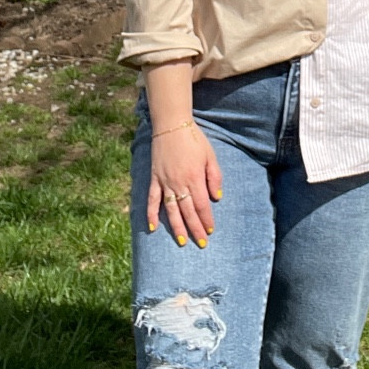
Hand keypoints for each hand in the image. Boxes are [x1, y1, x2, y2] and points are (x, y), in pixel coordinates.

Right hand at [148, 124, 222, 245]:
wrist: (171, 125)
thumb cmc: (194, 139)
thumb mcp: (210, 156)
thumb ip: (214, 177)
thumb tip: (216, 197)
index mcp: (194, 178)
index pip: (201, 205)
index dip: (206, 219)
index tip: (210, 231)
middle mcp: (178, 183)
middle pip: (187, 211)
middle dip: (195, 229)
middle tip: (201, 243)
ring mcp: (164, 182)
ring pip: (170, 210)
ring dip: (176, 227)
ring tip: (182, 241)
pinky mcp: (154, 179)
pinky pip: (152, 200)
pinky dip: (151, 214)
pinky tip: (153, 227)